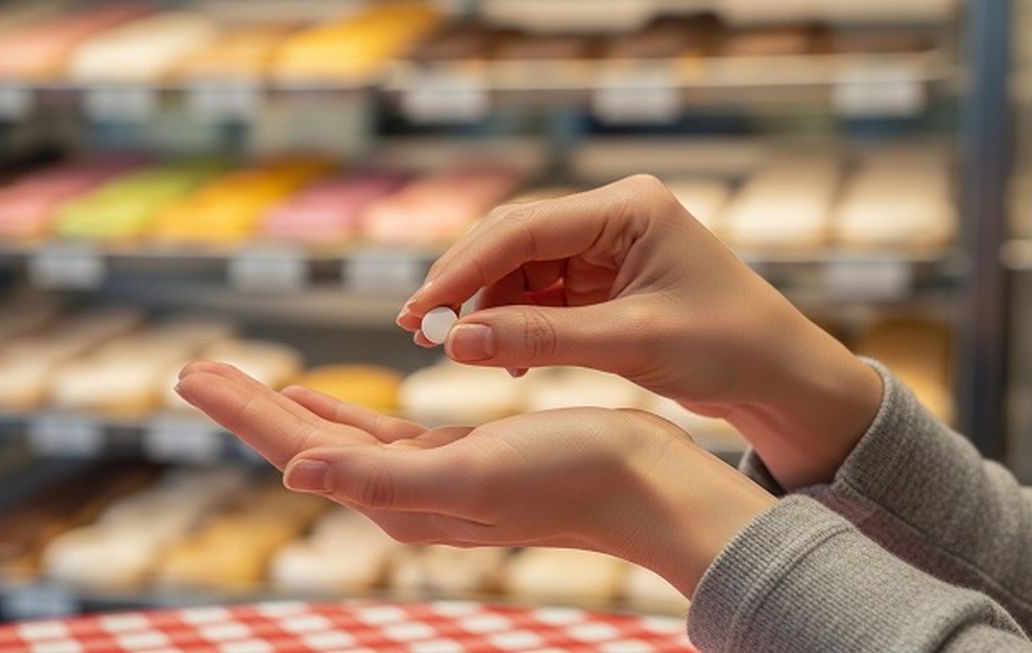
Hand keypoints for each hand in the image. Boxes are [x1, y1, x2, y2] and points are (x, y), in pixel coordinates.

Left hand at [175, 360, 774, 596]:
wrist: (641, 484)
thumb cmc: (566, 479)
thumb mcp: (469, 474)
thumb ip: (379, 477)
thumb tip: (293, 470)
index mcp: (392, 499)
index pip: (294, 448)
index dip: (241, 410)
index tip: (188, 374)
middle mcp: (398, 494)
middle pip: (301, 440)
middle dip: (247, 403)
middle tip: (192, 370)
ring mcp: (424, 478)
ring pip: (333, 434)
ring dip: (284, 405)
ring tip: (241, 377)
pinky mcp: (453, 457)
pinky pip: (376, 431)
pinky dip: (341, 412)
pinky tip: (322, 400)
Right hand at [398, 175, 881, 488]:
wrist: (779, 377)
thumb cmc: (729, 348)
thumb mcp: (632, 343)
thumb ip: (541, 340)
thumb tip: (455, 343)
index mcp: (629, 208)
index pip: (524, 229)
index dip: (463, 269)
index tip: (420, 310)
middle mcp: (612, 217)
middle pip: (513, 242)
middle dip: (465, 287)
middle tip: (419, 330)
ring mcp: (606, 247)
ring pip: (520, 270)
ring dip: (486, 310)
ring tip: (456, 352)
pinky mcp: (603, 279)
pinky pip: (540, 295)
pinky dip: (515, 325)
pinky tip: (500, 358)